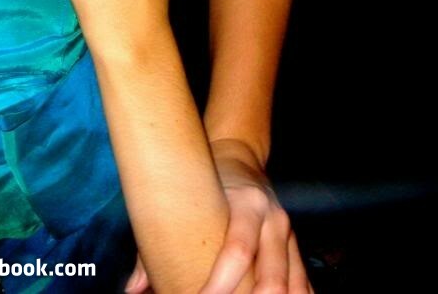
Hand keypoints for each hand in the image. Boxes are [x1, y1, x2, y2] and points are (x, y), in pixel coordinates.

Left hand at [124, 138, 313, 293]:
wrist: (240, 156)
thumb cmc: (206, 180)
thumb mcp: (186, 197)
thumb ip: (156, 244)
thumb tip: (134, 288)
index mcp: (247, 203)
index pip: (238, 250)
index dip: (219, 284)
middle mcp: (273, 218)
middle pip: (273, 276)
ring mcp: (288, 234)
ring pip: (295, 284)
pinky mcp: (294, 247)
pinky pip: (303, 282)